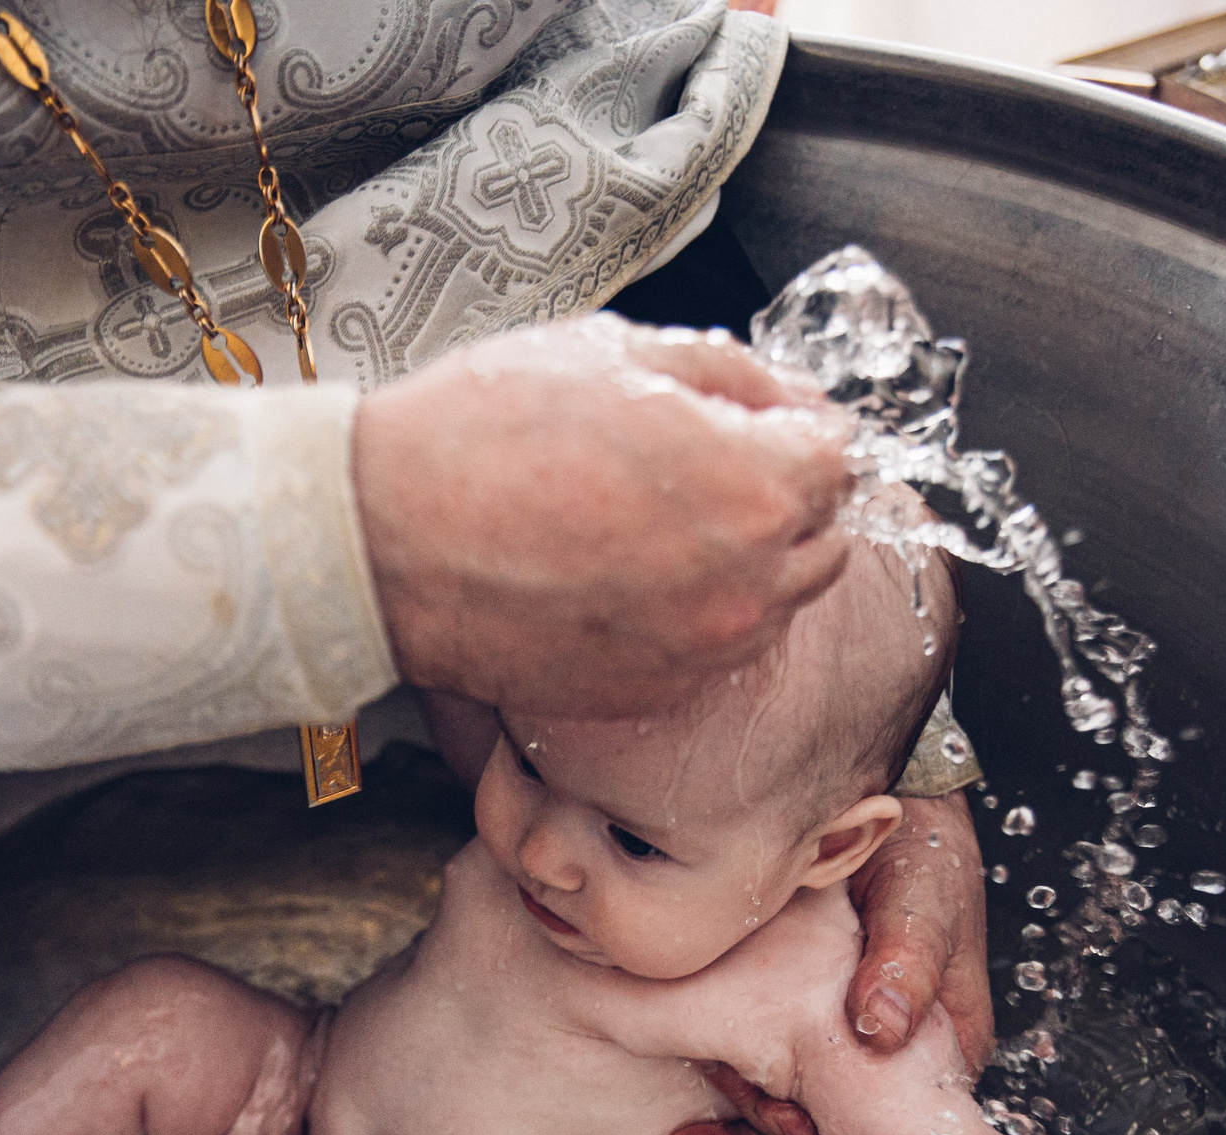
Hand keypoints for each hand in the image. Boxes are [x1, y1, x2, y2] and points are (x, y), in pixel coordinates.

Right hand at [353, 316, 852, 717]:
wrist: (388, 541)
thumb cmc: (487, 432)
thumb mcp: (615, 351)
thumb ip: (729, 373)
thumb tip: (789, 396)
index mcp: (755, 487)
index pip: (838, 457)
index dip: (795, 428)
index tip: (753, 421)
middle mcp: (748, 584)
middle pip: (823, 538)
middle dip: (783, 498)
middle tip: (705, 468)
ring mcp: (702, 649)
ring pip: (774, 602)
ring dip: (745, 562)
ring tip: (657, 523)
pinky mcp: (654, 692)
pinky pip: (711, 650)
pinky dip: (692, 614)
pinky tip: (624, 576)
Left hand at [656, 791, 991, 1134]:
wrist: (891, 802)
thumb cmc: (923, 848)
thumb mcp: (923, 899)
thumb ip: (907, 960)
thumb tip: (881, 1033)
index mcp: (940, 1044)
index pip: (885, 1122)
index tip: (776, 1122)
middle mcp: (891, 1054)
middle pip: (833, 1131)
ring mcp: (843, 1037)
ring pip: (795, 1107)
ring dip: (740, 1131)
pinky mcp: (801, 1016)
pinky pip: (767, 1067)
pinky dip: (730, 1082)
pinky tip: (687, 1114)